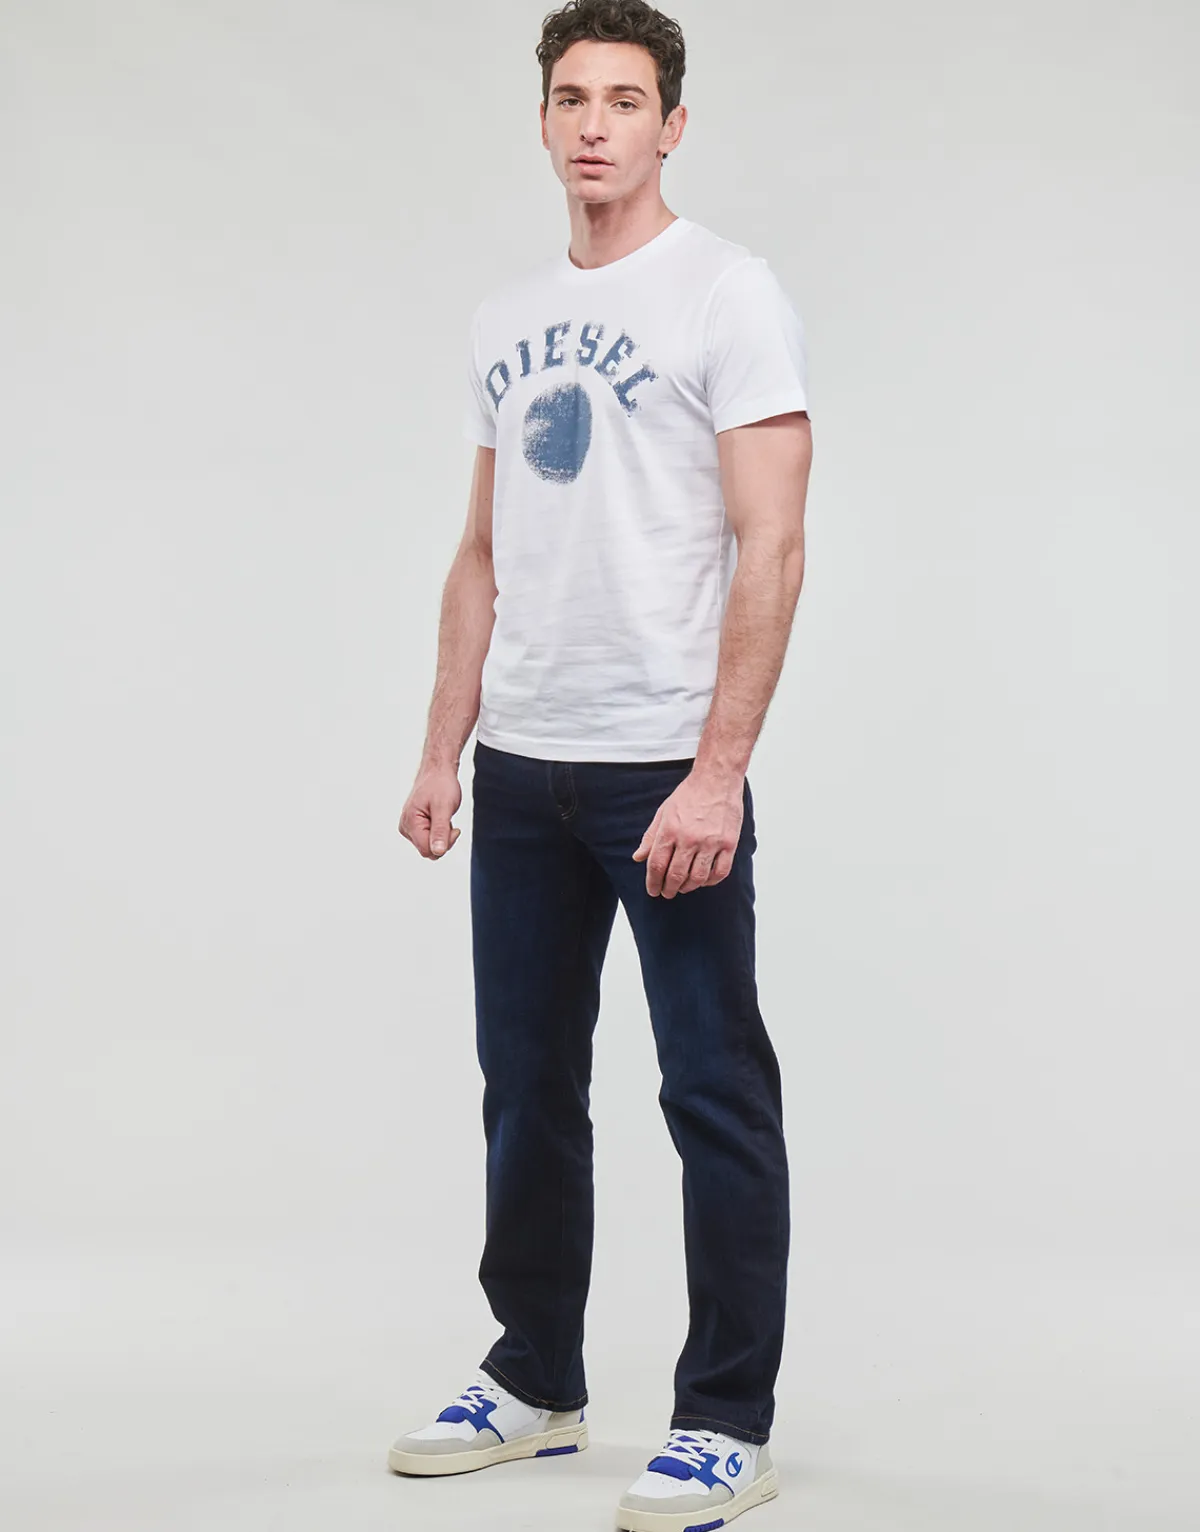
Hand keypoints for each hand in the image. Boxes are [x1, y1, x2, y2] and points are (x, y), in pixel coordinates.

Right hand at [398, 760, 461, 859]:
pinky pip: (428, 839)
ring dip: (441, 835)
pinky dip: (438, 831)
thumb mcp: (444, 808)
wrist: (437, 771)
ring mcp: (408, 827)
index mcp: (410, 822)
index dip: (444, 843)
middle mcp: (405, 827)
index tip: (454, 829)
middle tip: (448, 821)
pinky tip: (439, 817)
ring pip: (429, 845)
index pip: (427, 850)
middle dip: (443, 840)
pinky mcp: (413, 826)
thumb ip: (440, 831)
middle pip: (428, 850)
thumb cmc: (441, 785)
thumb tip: (438, 852)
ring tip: (443, 816)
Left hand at [632, 771, 743, 896]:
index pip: (657, 865)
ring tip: (683, 888)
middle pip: (676, 875)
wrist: (716, 779)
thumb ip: (650, 837)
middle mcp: (689, 838)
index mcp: (670, 830)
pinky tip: (704, 880)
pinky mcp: (728, 843)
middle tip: (667, 893)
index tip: (653, 890)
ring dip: (688, 887)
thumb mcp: (663, 812)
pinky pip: (720, 872)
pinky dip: (710, 881)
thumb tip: (638, 857)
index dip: (653, 882)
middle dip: (668, 889)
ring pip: (697, 878)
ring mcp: (711, 842)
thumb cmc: (689, 794)